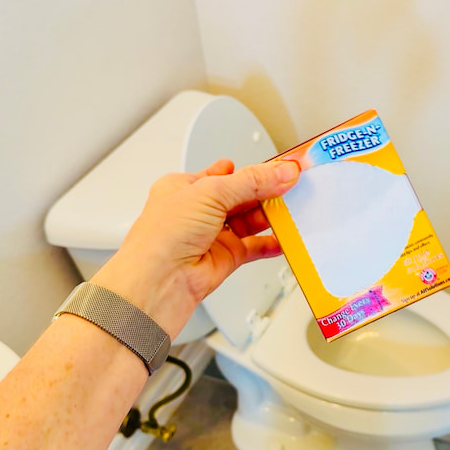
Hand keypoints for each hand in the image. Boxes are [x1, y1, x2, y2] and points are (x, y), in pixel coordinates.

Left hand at [91, 158, 299, 338]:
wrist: (158, 282)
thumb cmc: (161, 237)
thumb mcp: (210, 193)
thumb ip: (251, 182)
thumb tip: (281, 172)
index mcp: (185, 187)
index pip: (226, 173)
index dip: (252, 169)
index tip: (279, 167)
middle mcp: (199, 211)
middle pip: (242, 196)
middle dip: (266, 192)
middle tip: (290, 186)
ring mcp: (213, 235)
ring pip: (250, 221)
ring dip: (270, 216)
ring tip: (291, 209)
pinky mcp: (226, 258)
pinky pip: (255, 247)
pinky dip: (271, 243)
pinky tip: (283, 238)